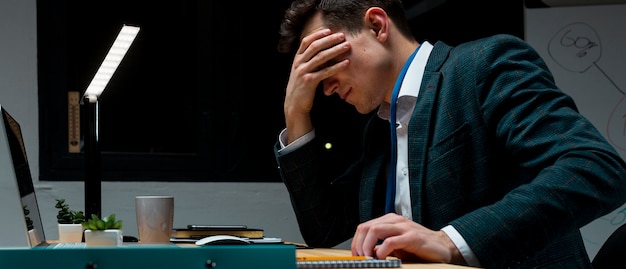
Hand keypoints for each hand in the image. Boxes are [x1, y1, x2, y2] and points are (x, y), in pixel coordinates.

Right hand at [283, 28, 349, 143]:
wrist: (294, 104)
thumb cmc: (301, 87)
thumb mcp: (301, 71)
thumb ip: (308, 60)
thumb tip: (322, 49)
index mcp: (297, 59)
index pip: (306, 41)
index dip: (318, 34)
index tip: (329, 30)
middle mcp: (299, 63)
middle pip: (315, 46)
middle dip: (330, 39)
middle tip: (342, 35)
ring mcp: (303, 72)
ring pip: (321, 57)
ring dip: (335, 50)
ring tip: (347, 46)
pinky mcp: (309, 82)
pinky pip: (325, 72)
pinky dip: (337, 66)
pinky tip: (346, 63)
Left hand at [351, 213, 464, 264]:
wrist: (442, 247)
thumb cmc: (418, 247)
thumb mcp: (396, 245)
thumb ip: (381, 245)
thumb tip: (364, 253)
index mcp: (390, 220)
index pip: (365, 226)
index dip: (356, 241)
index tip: (355, 255)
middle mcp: (396, 220)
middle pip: (367, 227)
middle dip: (359, 244)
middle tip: (360, 258)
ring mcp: (404, 227)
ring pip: (375, 230)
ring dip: (367, 246)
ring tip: (368, 258)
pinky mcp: (413, 237)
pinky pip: (391, 241)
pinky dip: (382, 251)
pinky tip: (382, 258)